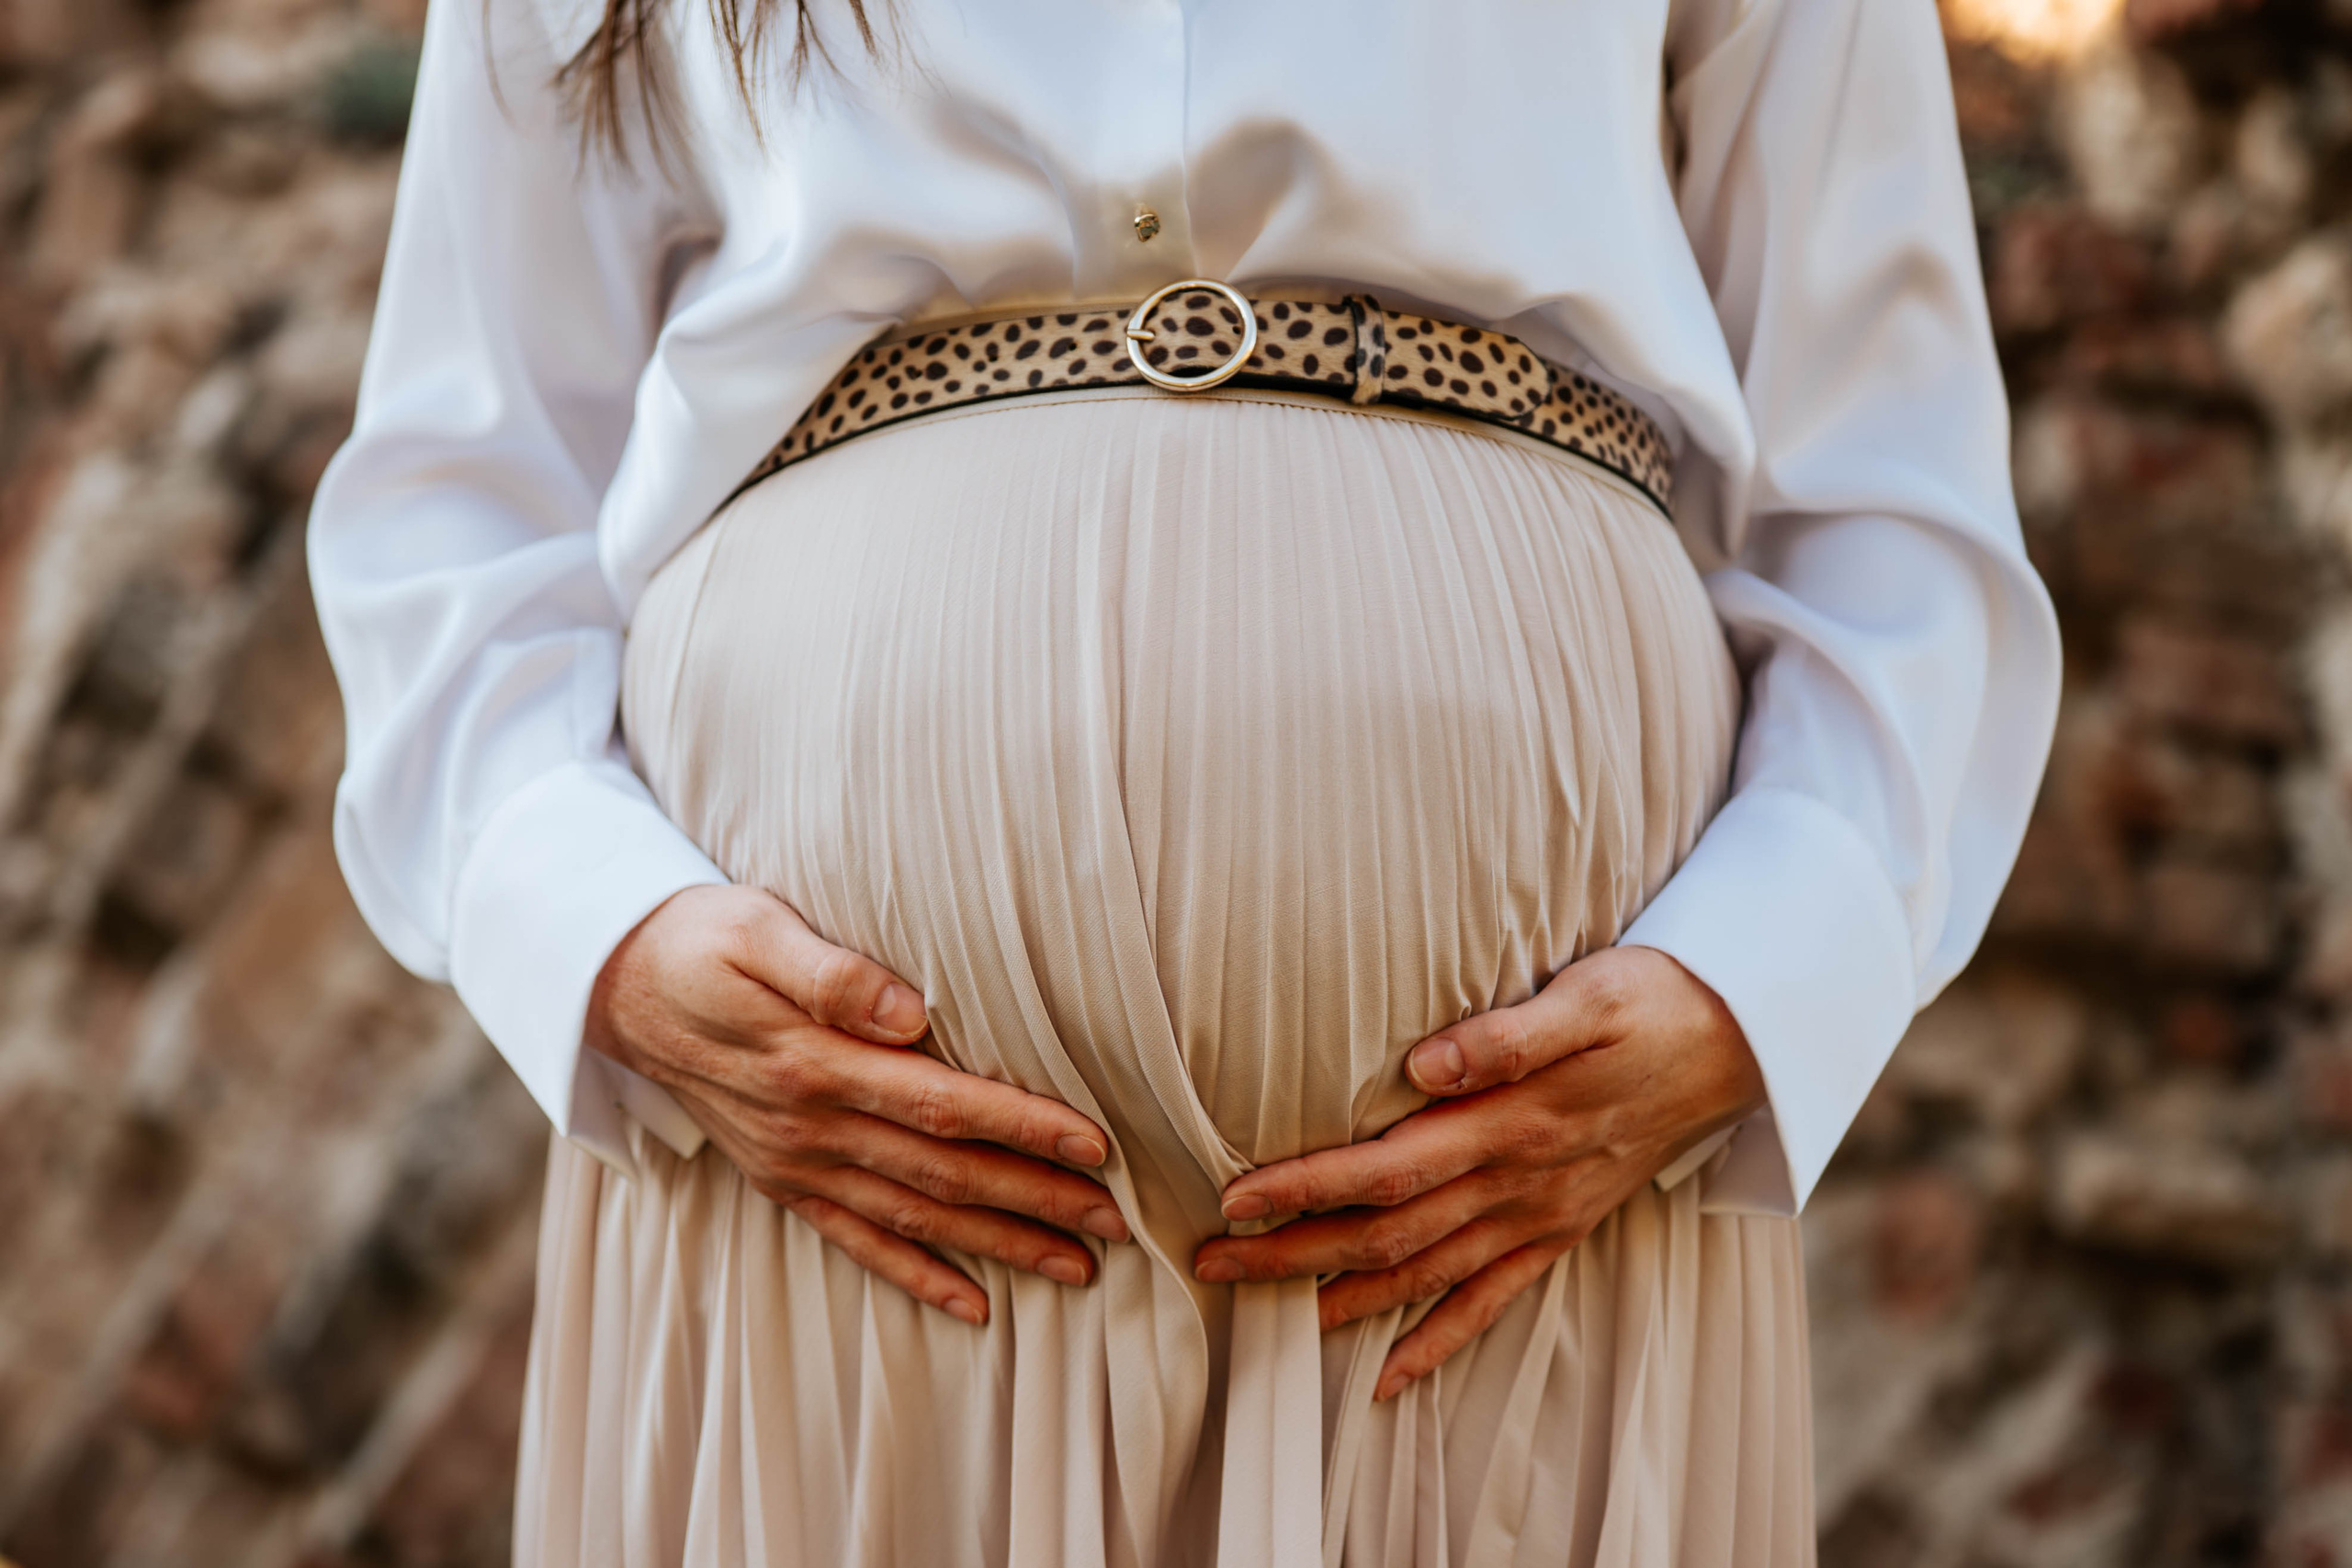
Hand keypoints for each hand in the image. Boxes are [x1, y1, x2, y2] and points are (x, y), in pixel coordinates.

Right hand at [586, 884, 1129, 1326]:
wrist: (617, 986)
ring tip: (1078, 1267)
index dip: (1021, 1125)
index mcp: (813, 1062)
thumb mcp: (756, 928)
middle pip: (942, 1172)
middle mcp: (809, 1126)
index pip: (940, 1102)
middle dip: (1035, 1200)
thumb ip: (832, 973)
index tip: (1093, 1144)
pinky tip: (974, 1306)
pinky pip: (857, 1241)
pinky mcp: (782, 1180)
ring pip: (914, 1216)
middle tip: (1118, 1221)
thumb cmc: (701, 940)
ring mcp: (795, 1162)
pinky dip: (917, 1276)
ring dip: (998, 1245)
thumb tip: (912, 1010)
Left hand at [1191, 945, 1761, 1399]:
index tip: (1236, 1199)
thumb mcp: (1589, 996)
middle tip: (1211, 1262)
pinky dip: (1437, 1343)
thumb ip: (1506, 1035)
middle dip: (1294, 1254)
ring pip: (1425, 1275)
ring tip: (1267, 1315)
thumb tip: (1423, 1065)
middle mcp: (1518, 1183)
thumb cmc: (1652, 1002)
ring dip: (1343, 1300)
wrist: (1739, 1041)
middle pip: (1387, 1234)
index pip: (1388, 1168)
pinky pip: (1490, 1301)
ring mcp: (1539, 1216)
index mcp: (1512, 1124)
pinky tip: (1388, 1376)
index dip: (1309, 1187)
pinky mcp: (1560, 1229)